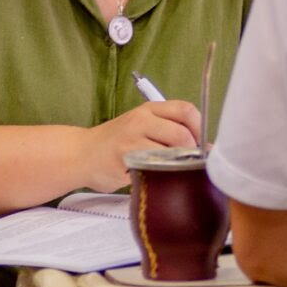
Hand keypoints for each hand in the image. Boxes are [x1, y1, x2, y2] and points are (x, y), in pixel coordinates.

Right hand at [80, 100, 200, 192]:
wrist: (81, 154)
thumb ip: (169, 130)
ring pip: (170, 154)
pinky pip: (154, 169)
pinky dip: (160, 176)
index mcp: (148, 109)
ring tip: (172, 172)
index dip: (199, 128)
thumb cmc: (116, 143)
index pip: (185, 110)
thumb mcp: (141, 126)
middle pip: (181, 135)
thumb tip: (206, 148)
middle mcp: (140, 121)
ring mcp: (131, 141)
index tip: (201, 145)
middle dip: (191, 153)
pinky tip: (154, 177)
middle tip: (188, 164)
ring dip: (177, 167)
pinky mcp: (124, 160)